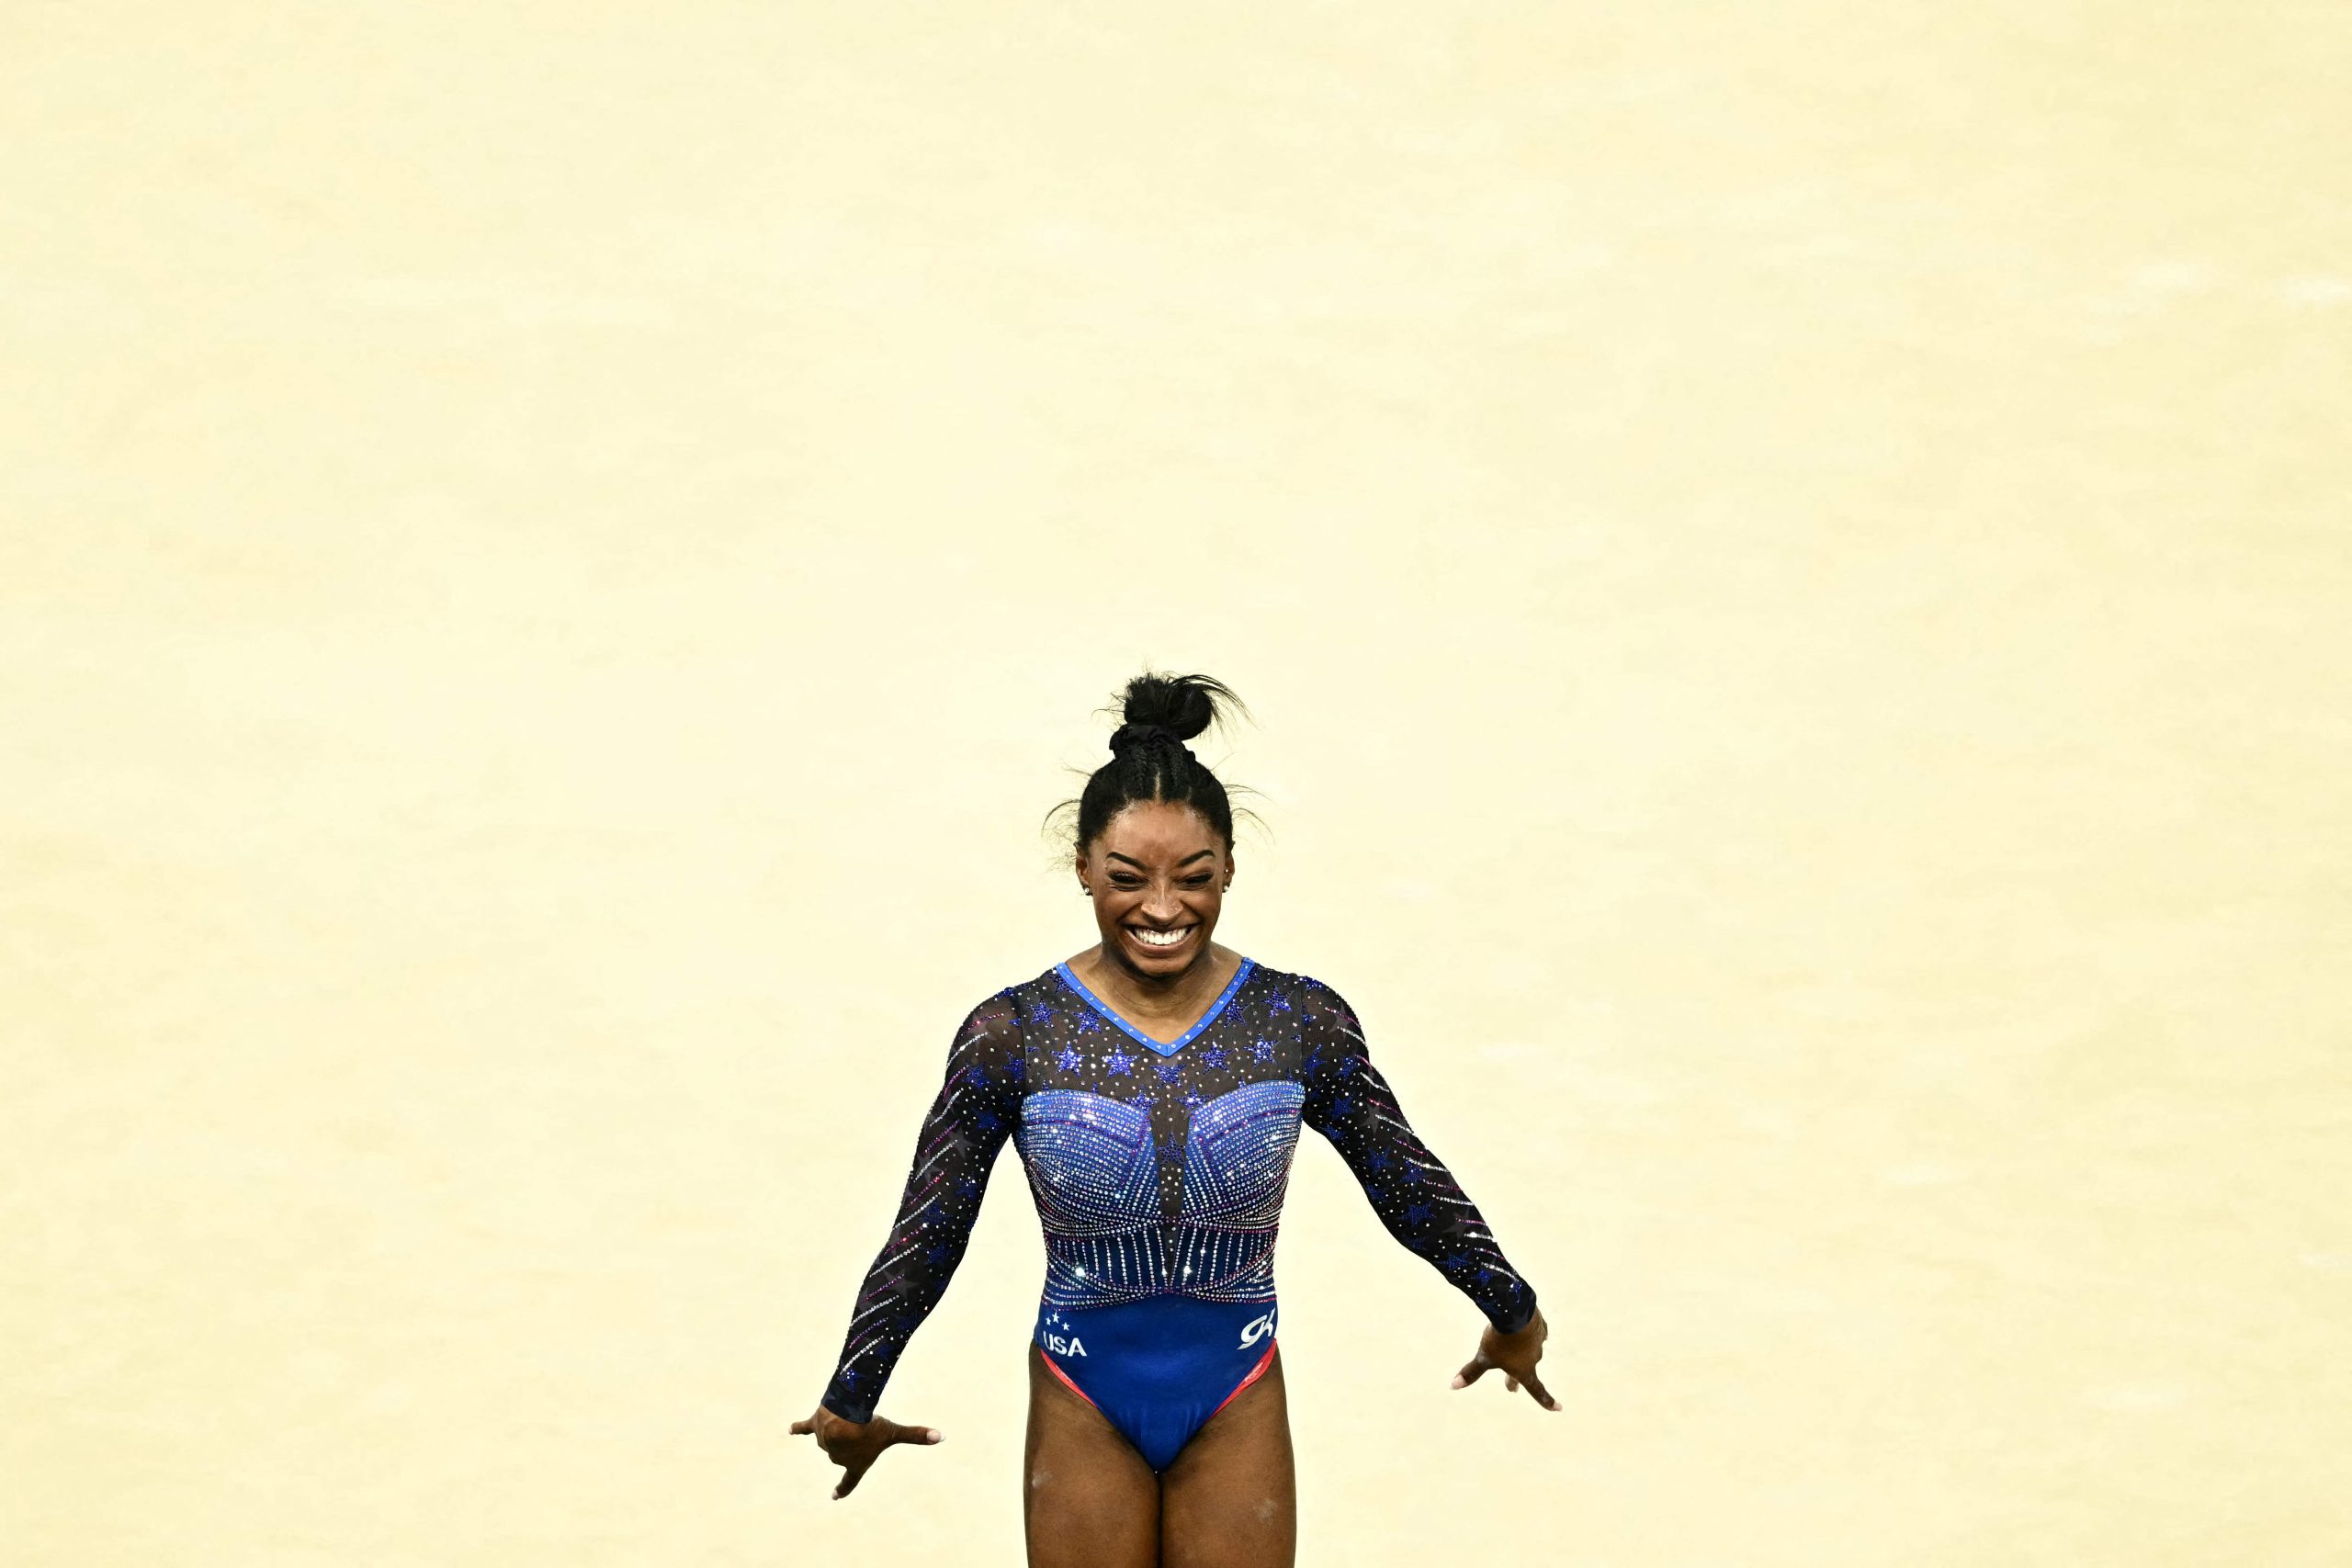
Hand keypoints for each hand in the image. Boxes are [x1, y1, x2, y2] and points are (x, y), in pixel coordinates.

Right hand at [789, 1403, 943, 1498]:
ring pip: (831, 1435)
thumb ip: (917, 1435)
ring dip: (839, 1427)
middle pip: (842, 1452)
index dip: (843, 1489)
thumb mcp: (894, 1433)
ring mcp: (824, 1443)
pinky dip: (798, 1428)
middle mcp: (837, 1457)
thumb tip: (942, 1437)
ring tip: (848, 1418)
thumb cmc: (870, 1429)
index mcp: (855, 1464)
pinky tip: (790, 1429)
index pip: (850, 1481)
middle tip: (859, 1430)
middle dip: (849, 1442)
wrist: (844, 1416)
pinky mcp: (814, 1427)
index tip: (835, 1496)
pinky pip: (805, 1428)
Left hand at [1450, 1304, 1559, 1411]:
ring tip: (1513, 1352)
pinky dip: (1533, 1336)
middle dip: (1515, 1380)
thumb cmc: (1499, 1340)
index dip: (1547, 1401)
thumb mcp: (1483, 1357)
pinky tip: (1534, 1334)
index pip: (1537, 1391)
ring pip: (1530, 1351)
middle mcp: (1535, 1358)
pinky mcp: (1539, 1325)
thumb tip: (1453, 1386)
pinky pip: (1538, 1334)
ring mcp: (1538, 1341)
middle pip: (1527, 1371)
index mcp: (1524, 1370)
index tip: (1558, 1408)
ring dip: (1523, 1354)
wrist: (1514, 1312)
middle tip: (1509, 1388)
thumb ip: (1471, 1372)